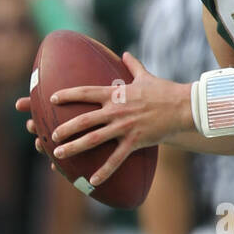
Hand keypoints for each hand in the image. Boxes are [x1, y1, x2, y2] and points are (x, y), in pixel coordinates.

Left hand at [47, 53, 192, 186]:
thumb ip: (133, 66)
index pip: (85, 92)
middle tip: (51, 135)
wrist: (183, 106)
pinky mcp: (135, 141)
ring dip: (74, 147)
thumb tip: (126, 53)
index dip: (67, 95)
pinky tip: (93, 180)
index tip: (52, 99)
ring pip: (94, 139)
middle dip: (65, 128)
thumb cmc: (164, 91)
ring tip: (58, 154)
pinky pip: (116, 159)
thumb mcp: (145, 76)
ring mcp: (124, 127)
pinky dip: (104, 170)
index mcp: (116, 94)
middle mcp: (116, 111)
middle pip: (84, 120)